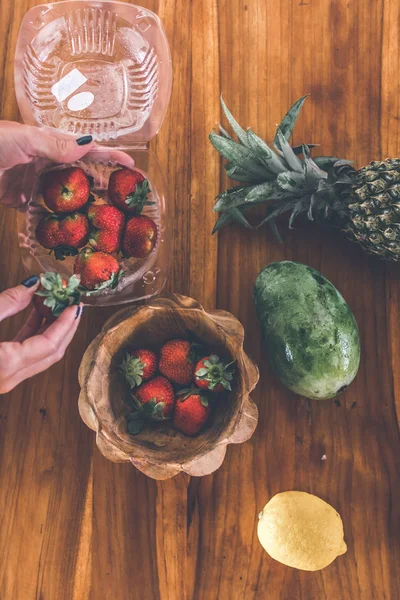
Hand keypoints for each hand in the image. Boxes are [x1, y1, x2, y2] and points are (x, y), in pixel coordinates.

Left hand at [0, 122, 134, 208]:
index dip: (109, 157)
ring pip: (63, 194)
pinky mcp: (19, 199)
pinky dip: (53, 218)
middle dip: (99, 184)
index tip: (131, 166)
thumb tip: (87, 146)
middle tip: (121, 198)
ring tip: (100, 216)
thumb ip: (54, 145)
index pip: (85, 149)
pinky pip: (41, 210)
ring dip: (79, 204)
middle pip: (78, 173)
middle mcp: (43, 161)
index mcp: (47, 143)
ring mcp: (32, 181)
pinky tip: (67, 227)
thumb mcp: (22, 139)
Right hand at [0, 277, 82, 393]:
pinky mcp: (1, 373)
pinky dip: (35, 335)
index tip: (76, 304)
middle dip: (67, 326)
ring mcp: (6, 378)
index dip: (66, 322)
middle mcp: (10, 377)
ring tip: (59, 304)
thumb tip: (34, 285)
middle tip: (75, 303)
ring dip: (52, 330)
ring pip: (41, 355)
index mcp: (6, 364)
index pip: (50, 343)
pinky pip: (27, 355)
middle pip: (52, 352)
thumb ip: (8, 302)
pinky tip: (39, 314)